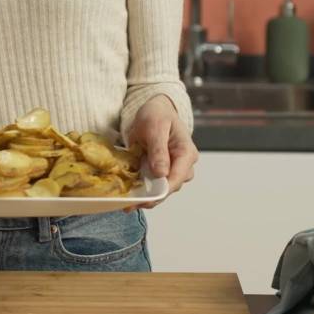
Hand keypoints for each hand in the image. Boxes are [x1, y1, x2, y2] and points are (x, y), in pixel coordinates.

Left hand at [126, 95, 198, 209]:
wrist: (155, 109)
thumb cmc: (157, 114)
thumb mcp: (155, 128)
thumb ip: (159, 150)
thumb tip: (161, 173)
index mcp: (186, 153)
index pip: (177, 178)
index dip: (161, 192)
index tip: (144, 200)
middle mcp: (183, 165)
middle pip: (170, 187)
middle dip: (151, 198)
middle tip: (129, 204)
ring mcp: (173, 169)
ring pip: (162, 189)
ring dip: (146, 197)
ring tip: (126, 203)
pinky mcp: (162, 171)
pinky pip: (154, 184)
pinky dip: (142, 190)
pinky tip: (129, 196)